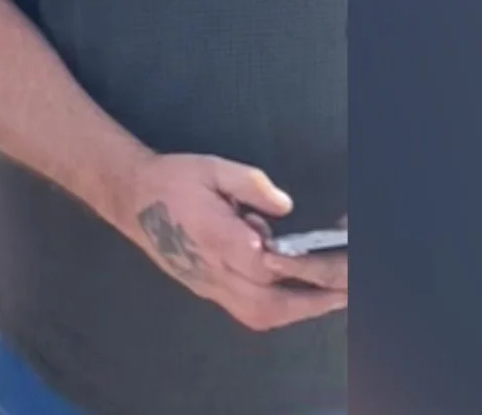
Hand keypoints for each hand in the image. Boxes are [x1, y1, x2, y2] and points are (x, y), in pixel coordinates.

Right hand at [111, 153, 346, 332]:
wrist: (132, 199)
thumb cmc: (174, 179)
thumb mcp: (212, 167)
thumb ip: (250, 184)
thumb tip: (285, 206)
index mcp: (212, 237)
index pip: (260, 263)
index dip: (294, 264)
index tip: (326, 256)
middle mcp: (211, 270)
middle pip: (266, 302)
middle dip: (312, 300)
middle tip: (348, 290)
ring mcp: (208, 286)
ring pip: (258, 314)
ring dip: (300, 311)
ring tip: (334, 299)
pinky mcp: (208, 291)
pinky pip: (248, 313)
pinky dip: (281, 312)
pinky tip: (303, 299)